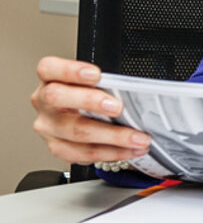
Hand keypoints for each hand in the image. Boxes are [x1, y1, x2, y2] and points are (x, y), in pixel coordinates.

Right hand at [31, 56, 150, 163]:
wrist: (78, 115)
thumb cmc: (88, 93)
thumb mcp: (93, 82)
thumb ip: (105, 82)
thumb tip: (135, 88)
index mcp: (50, 78)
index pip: (49, 68)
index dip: (70, 70)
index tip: (96, 74)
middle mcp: (44, 102)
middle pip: (58, 98)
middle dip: (91, 102)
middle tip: (118, 107)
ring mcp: (49, 126)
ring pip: (76, 132)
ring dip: (113, 136)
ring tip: (138, 138)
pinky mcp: (58, 147)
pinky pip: (82, 154)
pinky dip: (110, 153)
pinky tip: (129, 150)